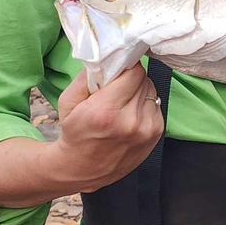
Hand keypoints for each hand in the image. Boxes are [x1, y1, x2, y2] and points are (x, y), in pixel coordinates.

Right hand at [48, 64, 163, 192]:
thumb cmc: (74, 132)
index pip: (134, 73)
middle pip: (144, 80)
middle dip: (131, 78)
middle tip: (117, 86)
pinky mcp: (156, 135)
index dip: (126, 67)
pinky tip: (131, 113)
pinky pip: (156, 105)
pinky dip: (145, 104)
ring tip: (123, 101)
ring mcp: (146, 130)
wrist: (82, 169)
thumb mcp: (69, 100)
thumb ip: (87, 75)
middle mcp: (130, 122)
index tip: (118, 69)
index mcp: (106, 112)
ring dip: (140, 91)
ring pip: (152, 91)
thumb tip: (108, 56)